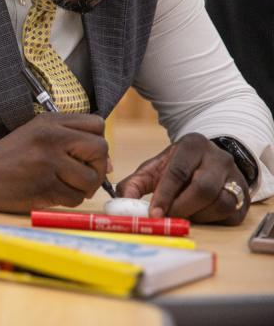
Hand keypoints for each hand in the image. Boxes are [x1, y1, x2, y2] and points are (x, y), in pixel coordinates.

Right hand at [0, 113, 108, 212]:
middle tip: (84, 173)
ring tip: (68, 185)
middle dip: (98, 166)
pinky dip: (70, 199)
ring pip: (91, 178)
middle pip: (100, 149)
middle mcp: (51, 139)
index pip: (97, 125)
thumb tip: (109, 164)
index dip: (97, 141)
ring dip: (85, 187)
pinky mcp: (45, 187)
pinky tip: (54, 193)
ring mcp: (48, 164)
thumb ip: (71, 139)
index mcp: (50, 123)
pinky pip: (75, 197)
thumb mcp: (38, 134)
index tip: (87, 153)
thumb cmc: (13, 155)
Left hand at [116, 134, 248, 224]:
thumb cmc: (176, 167)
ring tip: (182, 213)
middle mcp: (218, 158)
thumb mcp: (153, 169)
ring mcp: (235, 176)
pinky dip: (211, 220)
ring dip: (197, 215)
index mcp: (192, 145)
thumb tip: (121, 203)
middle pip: (202, 189)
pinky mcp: (244, 196)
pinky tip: (198, 215)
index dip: (164, 195)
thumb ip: (134, 184)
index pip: (178, 172)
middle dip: (181, 208)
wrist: (208, 161)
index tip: (153, 214)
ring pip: (220, 202)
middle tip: (166, 218)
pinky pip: (230, 213)